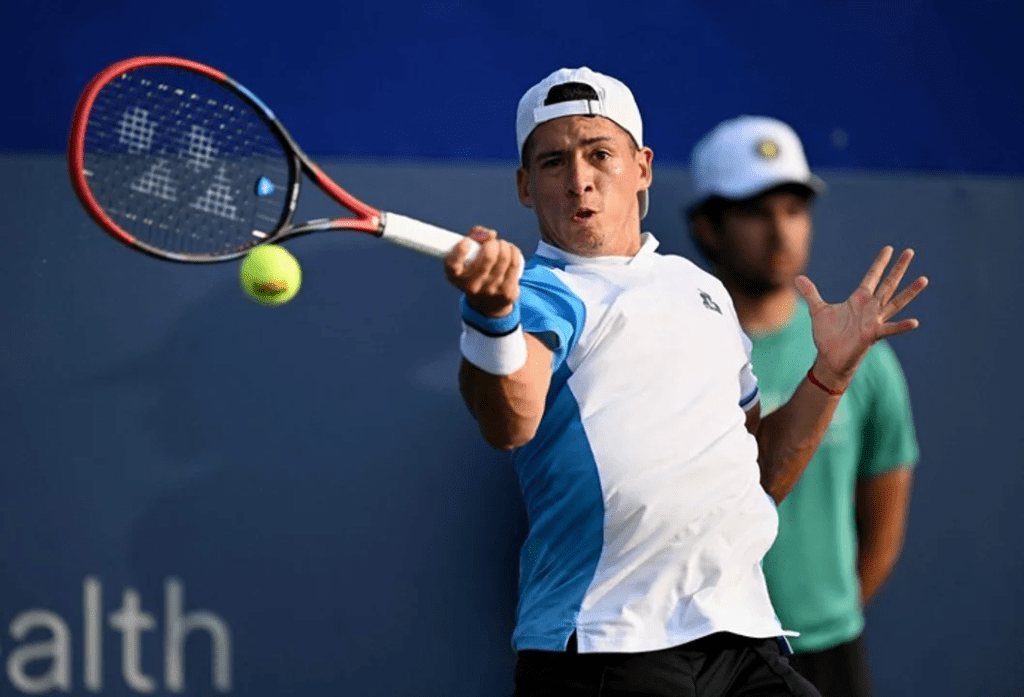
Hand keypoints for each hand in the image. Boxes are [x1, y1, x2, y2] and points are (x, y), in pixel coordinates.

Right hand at [444, 226, 521, 317]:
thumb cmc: (475, 270)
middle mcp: (471, 286)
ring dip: (504, 245)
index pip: (452, 265)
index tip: (466, 242)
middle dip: (493, 243)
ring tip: (502, 246)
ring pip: (504, 257)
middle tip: (493, 243)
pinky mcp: (506, 293)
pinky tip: (511, 250)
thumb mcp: (467, 256)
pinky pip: (514, 264)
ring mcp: (490, 291)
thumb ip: (474, 237)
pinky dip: (514, 252)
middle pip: (488, 256)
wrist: (487, 303)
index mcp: (456, 276)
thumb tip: (491, 234)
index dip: (460, 250)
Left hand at [796, 246, 927, 388]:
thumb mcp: (817, 310)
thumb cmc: (828, 335)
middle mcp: (870, 307)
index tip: (889, 248)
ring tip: (924, 279)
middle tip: (910, 251)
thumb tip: (797, 278)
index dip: (879, 263)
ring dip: (909, 292)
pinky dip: (901, 326)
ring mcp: (874, 320)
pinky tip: (914, 322)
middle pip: (888, 284)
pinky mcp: (873, 335)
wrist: (829, 358)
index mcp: (859, 299)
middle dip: (898, 268)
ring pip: (895, 302)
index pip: (872, 276)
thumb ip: (810, 293)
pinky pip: (890, 329)